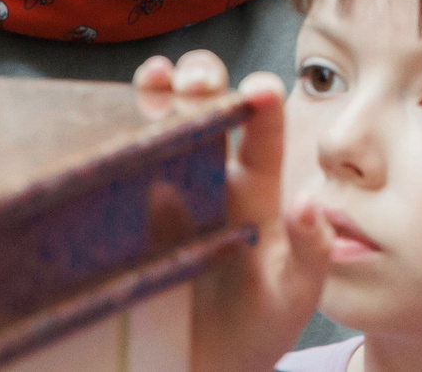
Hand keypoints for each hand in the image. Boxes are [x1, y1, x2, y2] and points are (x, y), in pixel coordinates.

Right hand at [135, 50, 334, 371]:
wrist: (205, 368)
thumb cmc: (259, 326)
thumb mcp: (296, 293)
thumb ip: (310, 250)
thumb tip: (306, 203)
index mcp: (257, 188)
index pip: (262, 131)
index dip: (262, 101)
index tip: (259, 89)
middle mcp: (210, 177)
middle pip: (205, 108)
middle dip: (201, 80)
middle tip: (196, 83)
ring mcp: (163, 190)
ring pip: (158, 120)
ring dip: (155, 90)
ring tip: (156, 79)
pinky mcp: (125, 213)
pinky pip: (117, 162)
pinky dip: (111, 128)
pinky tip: (110, 115)